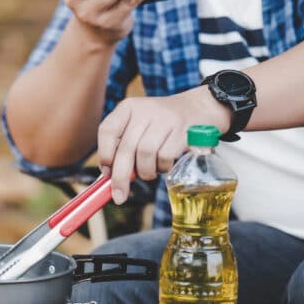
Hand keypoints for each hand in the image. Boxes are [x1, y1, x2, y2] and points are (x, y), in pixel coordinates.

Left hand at [97, 87, 231, 202]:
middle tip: (119, 196)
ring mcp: (165, 118)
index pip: (107, 130)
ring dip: (145, 171)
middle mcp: (145, 110)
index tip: (107, 173)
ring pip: (145, 154)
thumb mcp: (139, 126)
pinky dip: (162, 167)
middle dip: (120, 177)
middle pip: (125, 148)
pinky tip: (164, 165)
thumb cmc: (161, 126)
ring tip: (149, 171)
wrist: (198, 109)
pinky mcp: (183, 130)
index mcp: (128, 107)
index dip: (104, 154)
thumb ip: (122, 146)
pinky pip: (164, 157)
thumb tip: (109, 177)